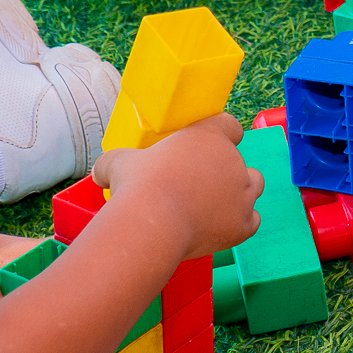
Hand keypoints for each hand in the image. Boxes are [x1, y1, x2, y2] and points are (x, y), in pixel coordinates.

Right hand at [91, 112, 261, 259]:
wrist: (152, 223)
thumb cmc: (136, 186)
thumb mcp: (117, 162)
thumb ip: (115, 161)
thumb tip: (99, 173)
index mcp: (209, 136)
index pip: (229, 125)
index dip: (221, 134)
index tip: (208, 147)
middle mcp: (233, 161)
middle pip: (239, 161)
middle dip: (222, 172)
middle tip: (196, 187)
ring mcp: (243, 192)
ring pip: (253, 186)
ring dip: (238, 193)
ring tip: (213, 205)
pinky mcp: (244, 223)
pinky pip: (251, 220)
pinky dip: (239, 223)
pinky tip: (219, 227)